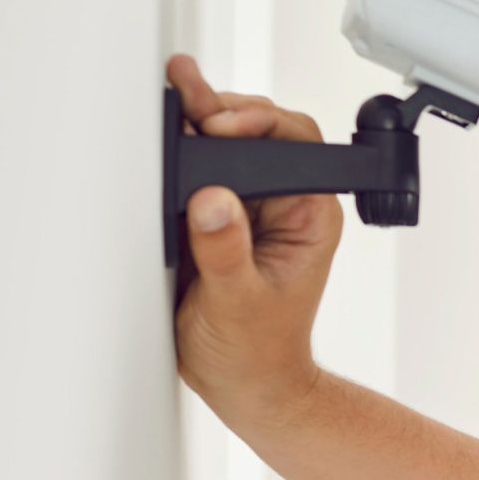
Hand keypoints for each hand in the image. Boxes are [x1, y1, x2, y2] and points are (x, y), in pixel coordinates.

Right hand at [166, 53, 344, 424]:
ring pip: (230, 146)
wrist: (243, 383)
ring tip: (176, 96)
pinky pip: (203, 170)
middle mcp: (284, 205)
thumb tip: (212, 200)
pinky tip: (169, 127)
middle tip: (188, 103)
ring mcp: (250, 208)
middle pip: (260, 132)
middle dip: (223, 111)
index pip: (296, 143)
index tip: (222, 128)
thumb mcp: (238, 301)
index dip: (259, 124)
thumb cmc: (257, 351)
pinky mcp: (219, 217)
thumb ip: (225, 250)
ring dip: (202, 120)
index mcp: (308, 216)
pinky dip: (184, 149)